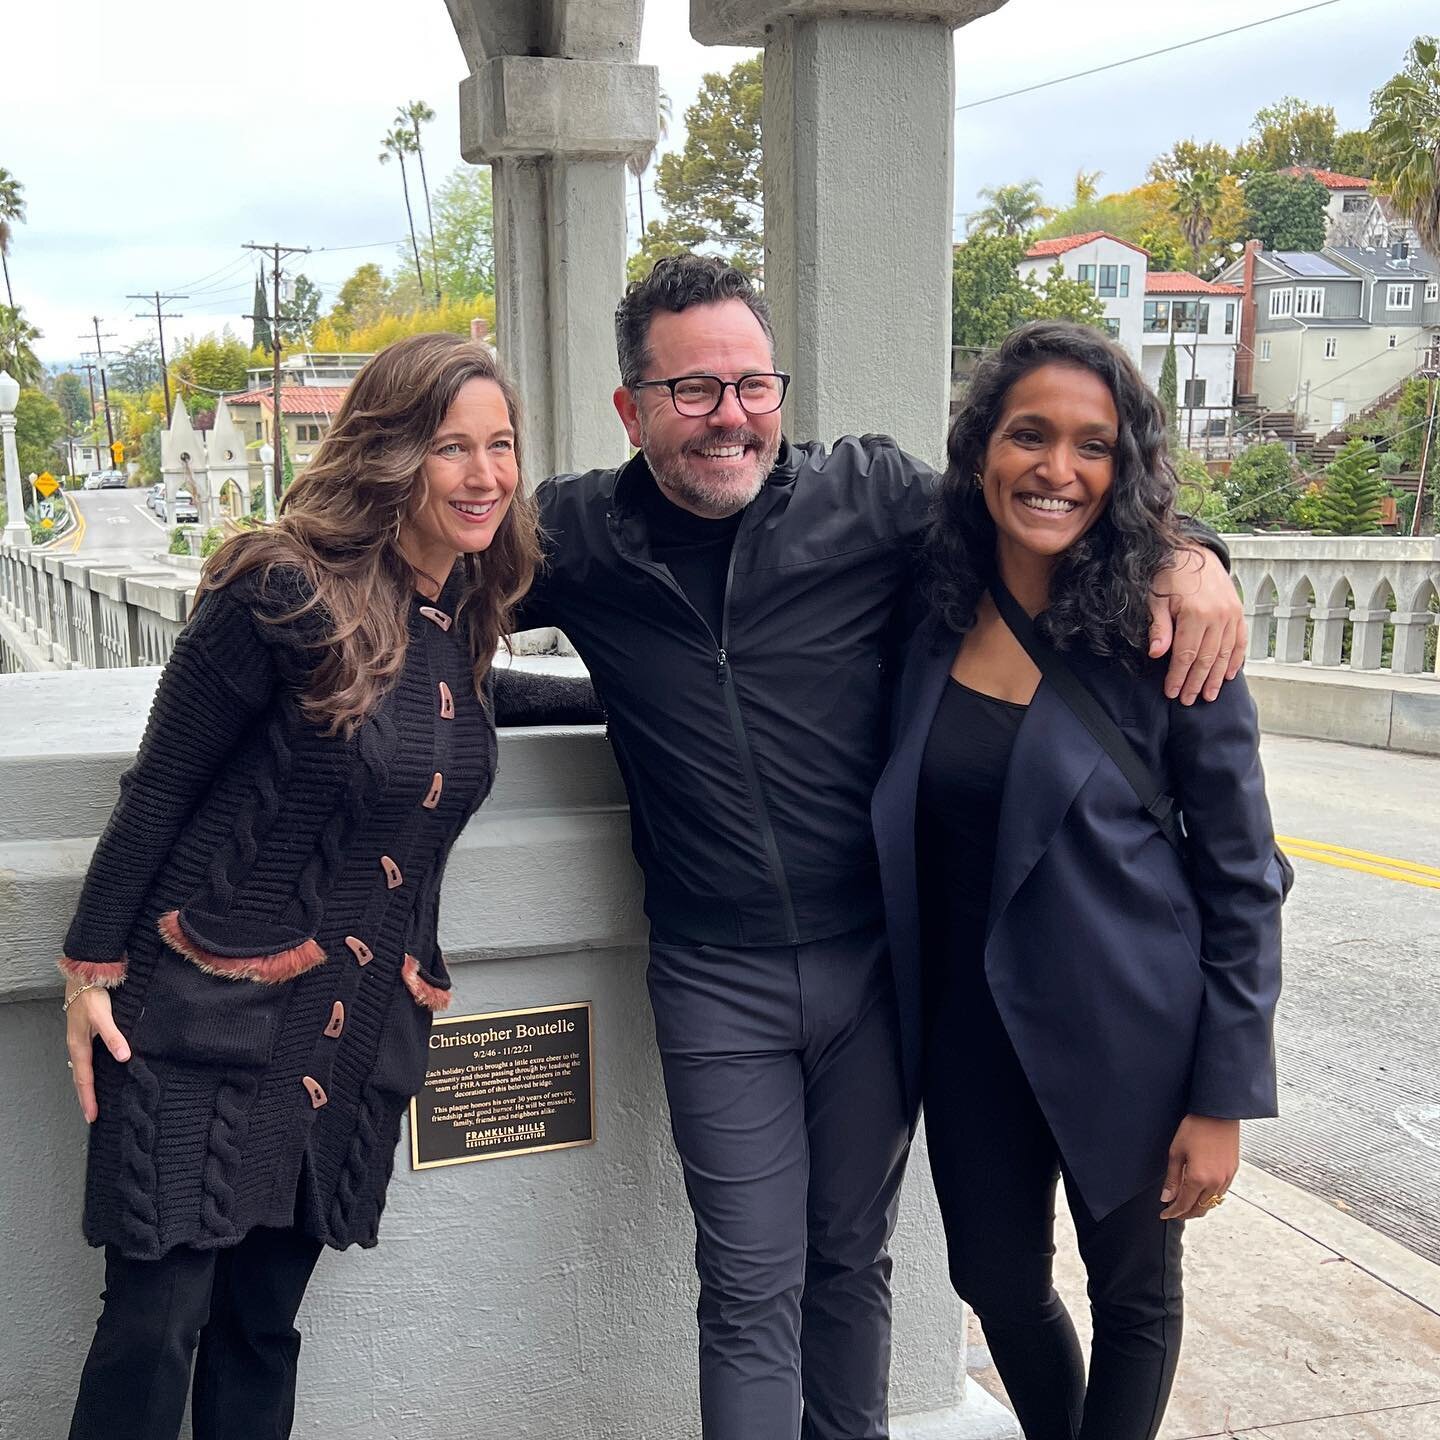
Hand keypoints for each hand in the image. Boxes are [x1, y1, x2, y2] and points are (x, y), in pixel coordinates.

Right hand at [65, 986, 130, 1122]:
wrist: (85, 975)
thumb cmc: (91, 994)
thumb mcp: (102, 1015)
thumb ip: (113, 1036)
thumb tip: (123, 1057)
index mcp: (79, 1046)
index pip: (84, 1079)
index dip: (88, 1098)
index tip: (92, 1116)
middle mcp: (78, 1046)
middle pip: (81, 1078)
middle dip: (86, 1097)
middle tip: (92, 1115)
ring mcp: (81, 1040)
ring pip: (83, 1069)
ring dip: (88, 1085)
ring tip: (94, 1100)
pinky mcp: (87, 1033)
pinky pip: (87, 1058)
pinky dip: (91, 1071)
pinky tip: (100, 1071)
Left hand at [1147, 546, 1246, 705]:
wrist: (1193, 550)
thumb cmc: (1168, 575)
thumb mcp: (1156, 599)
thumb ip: (1159, 627)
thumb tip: (1157, 653)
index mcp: (1194, 614)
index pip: (1186, 655)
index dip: (1178, 676)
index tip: (1171, 692)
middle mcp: (1217, 616)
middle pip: (1207, 659)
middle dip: (1196, 683)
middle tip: (1189, 700)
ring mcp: (1231, 614)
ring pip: (1225, 653)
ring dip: (1217, 677)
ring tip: (1210, 695)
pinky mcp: (1238, 611)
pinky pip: (1240, 641)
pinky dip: (1236, 659)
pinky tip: (1230, 674)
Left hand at [1160, 1114, 1239, 1220]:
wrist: (1218, 1114)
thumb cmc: (1195, 1128)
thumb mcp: (1176, 1152)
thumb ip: (1172, 1178)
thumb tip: (1166, 1198)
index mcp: (1198, 1178)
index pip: (1184, 1205)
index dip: (1173, 1213)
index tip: (1165, 1215)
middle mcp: (1215, 1183)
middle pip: (1200, 1209)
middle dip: (1185, 1213)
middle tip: (1173, 1211)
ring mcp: (1226, 1179)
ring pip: (1212, 1204)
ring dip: (1198, 1206)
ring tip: (1185, 1202)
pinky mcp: (1232, 1172)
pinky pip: (1221, 1193)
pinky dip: (1209, 1197)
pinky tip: (1200, 1191)